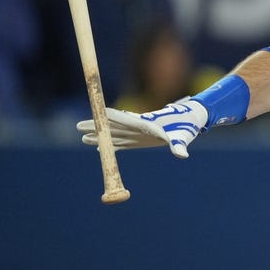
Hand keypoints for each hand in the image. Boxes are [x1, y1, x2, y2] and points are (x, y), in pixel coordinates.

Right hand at [77, 98, 208, 158]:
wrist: (191, 120)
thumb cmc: (187, 127)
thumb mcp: (183, 137)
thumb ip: (179, 146)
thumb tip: (182, 155)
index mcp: (146, 124)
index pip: (123, 119)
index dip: (109, 117)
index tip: (95, 114)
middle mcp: (139, 127)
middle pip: (114, 126)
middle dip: (96, 126)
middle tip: (77, 126)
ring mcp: (139, 133)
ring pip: (115, 134)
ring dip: (100, 136)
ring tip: (82, 138)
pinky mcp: (142, 139)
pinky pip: (122, 142)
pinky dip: (111, 145)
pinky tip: (100, 149)